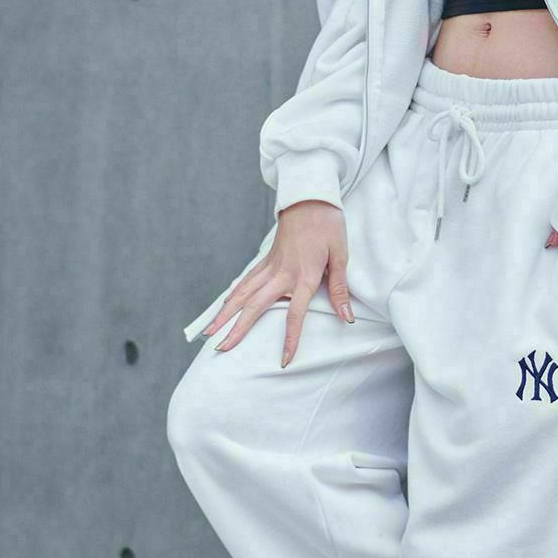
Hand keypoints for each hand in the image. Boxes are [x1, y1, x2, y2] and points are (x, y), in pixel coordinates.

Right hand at [204, 200, 354, 367]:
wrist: (309, 196)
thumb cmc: (328, 225)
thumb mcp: (340, 255)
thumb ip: (339, 289)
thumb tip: (347, 317)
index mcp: (303, 276)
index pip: (294, 315)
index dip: (289, 339)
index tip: (283, 360)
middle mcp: (281, 274)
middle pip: (254, 307)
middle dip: (236, 329)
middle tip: (221, 349)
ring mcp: (270, 266)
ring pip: (242, 294)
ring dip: (225, 314)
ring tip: (210, 331)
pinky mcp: (266, 259)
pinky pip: (245, 280)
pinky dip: (232, 295)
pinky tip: (224, 305)